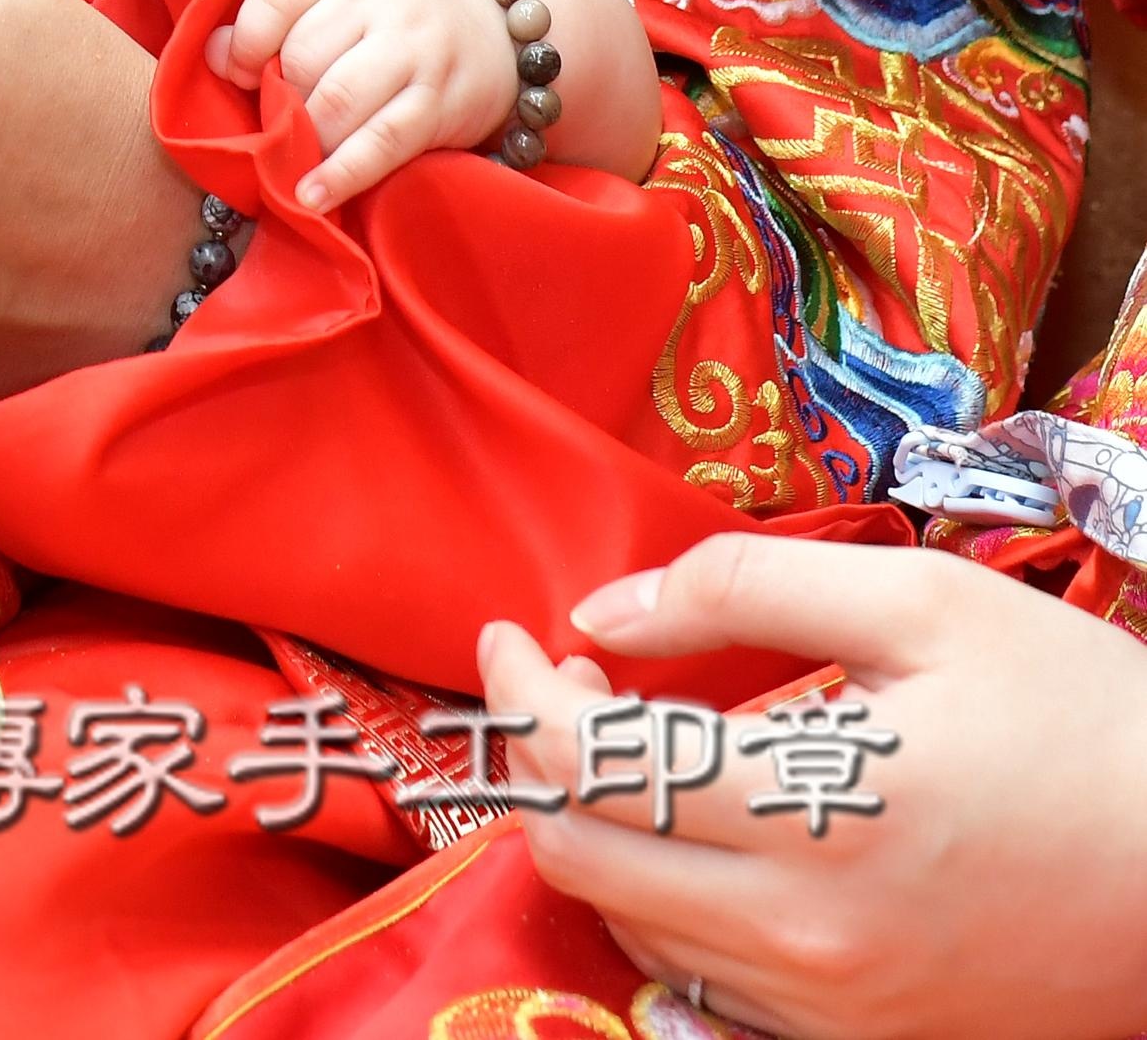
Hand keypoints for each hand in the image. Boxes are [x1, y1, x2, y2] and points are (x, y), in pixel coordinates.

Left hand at [212, 0, 525, 210]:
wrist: (497, 22)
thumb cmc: (394, 8)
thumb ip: (279, 12)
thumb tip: (211, 54)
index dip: (245, 39)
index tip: (236, 72)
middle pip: (303, 54)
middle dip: (279, 97)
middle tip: (275, 118)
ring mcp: (416, 48)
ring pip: (336, 100)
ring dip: (303, 137)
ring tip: (291, 157)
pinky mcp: (439, 102)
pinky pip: (381, 142)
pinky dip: (341, 174)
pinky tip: (311, 196)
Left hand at [481, 537, 1146, 1039]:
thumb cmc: (1076, 718)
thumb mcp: (923, 603)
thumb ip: (746, 586)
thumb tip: (604, 610)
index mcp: (819, 811)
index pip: (592, 767)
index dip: (519, 692)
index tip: (509, 631)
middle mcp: (806, 937)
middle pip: (581, 861)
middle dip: (534, 759)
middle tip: (558, 676)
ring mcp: (832, 1012)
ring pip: (629, 931)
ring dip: (589, 831)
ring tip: (620, 738)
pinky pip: (701, 988)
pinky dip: (658, 905)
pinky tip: (688, 831)